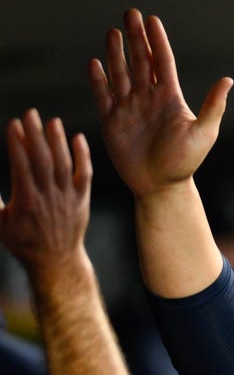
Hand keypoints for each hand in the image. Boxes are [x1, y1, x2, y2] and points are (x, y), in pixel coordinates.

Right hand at [0, 110, 91, 283]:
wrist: (56, 261)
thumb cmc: (23, 242)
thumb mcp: (0, 224)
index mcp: (26, 202)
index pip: (22, 166)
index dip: (18, 144)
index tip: (14, 124)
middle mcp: (48, 198)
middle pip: (43, 161)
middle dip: (36, 135)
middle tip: (31, 113)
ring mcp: (67, 198)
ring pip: (64, 165)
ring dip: (58, 141)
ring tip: (52, 121)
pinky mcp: (82, 200)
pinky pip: (84, 176)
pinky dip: (83, 157)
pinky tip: (78, 138)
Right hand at [89, 8, 232, 199]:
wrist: (161, 187)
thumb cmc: (185, 163)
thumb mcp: (204, 133)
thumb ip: (213, 106)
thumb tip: (228, 80)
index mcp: (170, 98)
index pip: (162, 62)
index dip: (157, 41)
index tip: (152, 20)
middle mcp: (149, 99)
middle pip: (140, 61)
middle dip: (135, 38)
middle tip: (131, 13)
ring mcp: (129, 109)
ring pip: (120, 74)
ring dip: (115, 54)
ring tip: (112, 32)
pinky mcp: (112, 122)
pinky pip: (103, 96)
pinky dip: (98, 80)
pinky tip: (94, 64)